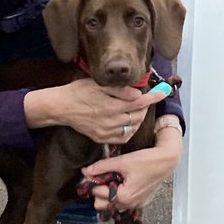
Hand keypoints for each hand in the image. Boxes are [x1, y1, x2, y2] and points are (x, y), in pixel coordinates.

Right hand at [23, 80, 166, 143]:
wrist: (61, 107)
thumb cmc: (78, 92)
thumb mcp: (98, 84)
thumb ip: (120, 90)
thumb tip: (137, 94)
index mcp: (111, 106)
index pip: (139, 102)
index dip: (153, 97)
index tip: (162, 93)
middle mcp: (110, 121)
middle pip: (138, 116)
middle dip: (145, 107)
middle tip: (144, 99)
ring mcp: (106, 132)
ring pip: (132, 127)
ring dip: (138, 118)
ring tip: (136, 109)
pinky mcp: (101, 139)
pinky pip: (123, 137)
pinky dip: (130, 129)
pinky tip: (127, 121)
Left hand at [82, 125, 182, 212]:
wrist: (167, 161)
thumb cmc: (149, 160)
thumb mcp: (122, 161)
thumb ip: (102, 167)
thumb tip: (87, 171)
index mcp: (123, 196)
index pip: (97, 194)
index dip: (93, 182)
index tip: (93, 174)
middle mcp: (129, 204)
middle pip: (102, 204)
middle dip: (99, 191)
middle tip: (104, 177)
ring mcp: (136, 204)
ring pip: (113, 204)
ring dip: (109, 193)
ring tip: (115, 179)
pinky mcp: (141, 202)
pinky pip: (124, 203)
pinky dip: (120, 194)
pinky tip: (124, 182)